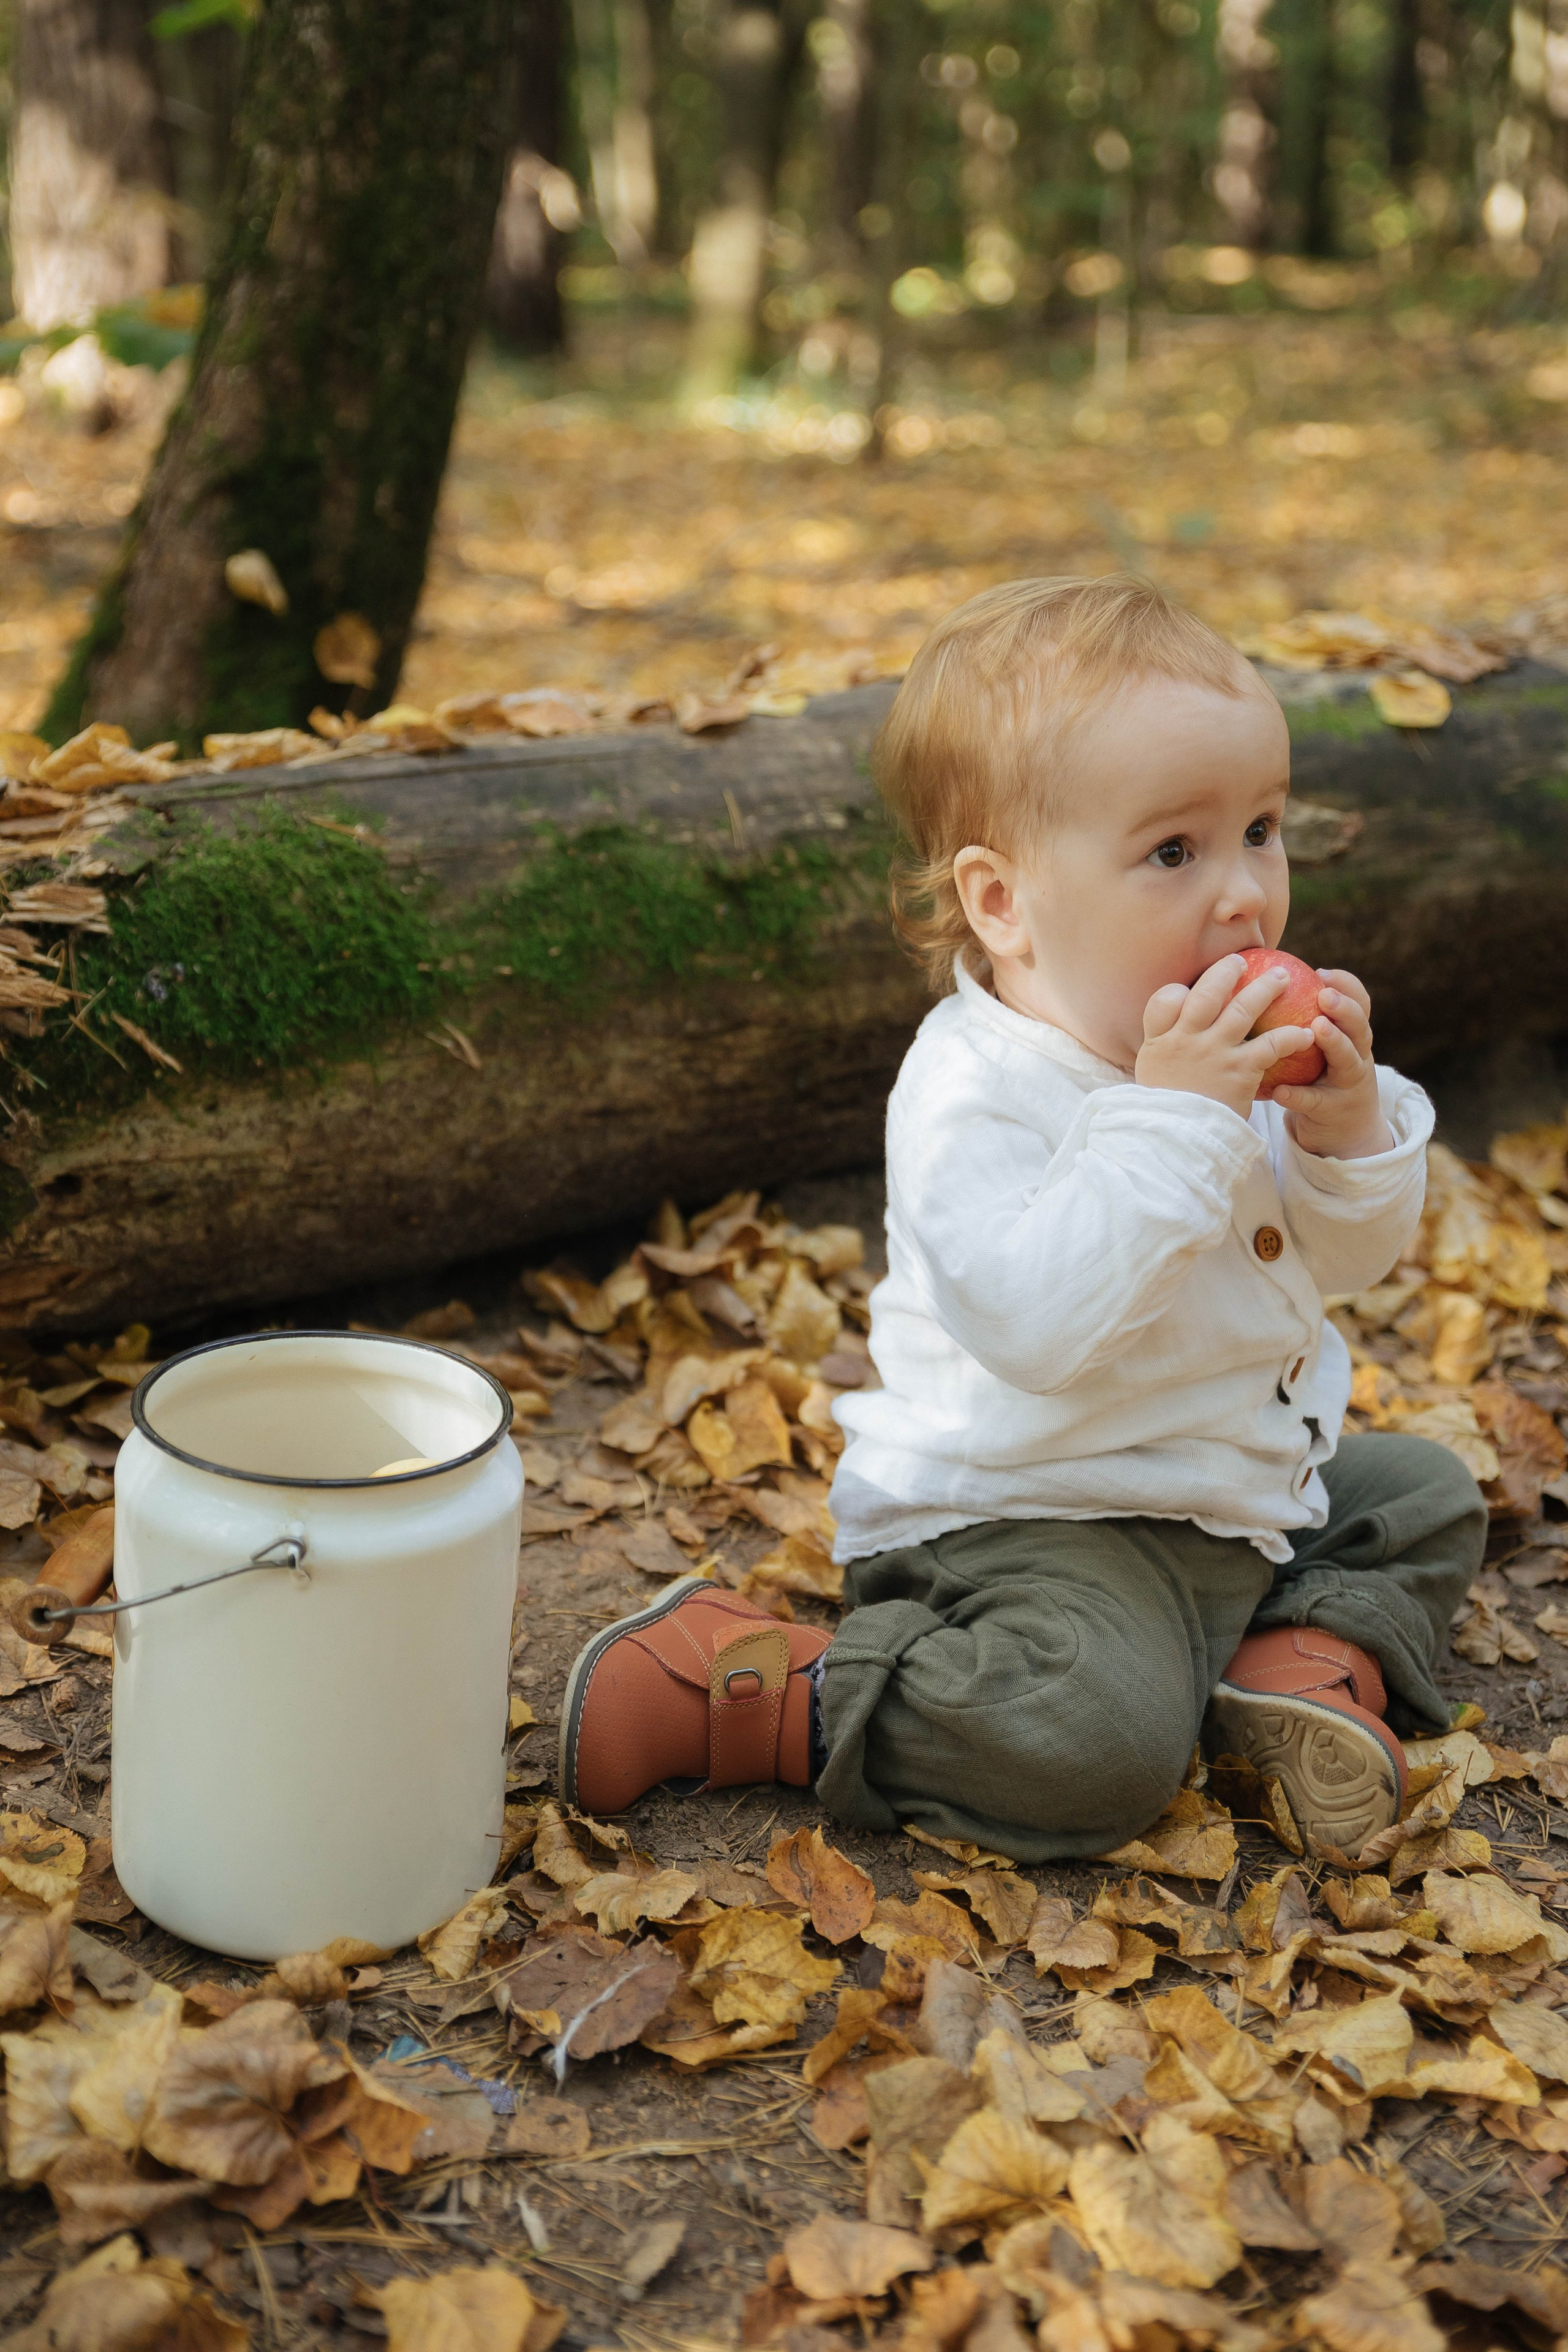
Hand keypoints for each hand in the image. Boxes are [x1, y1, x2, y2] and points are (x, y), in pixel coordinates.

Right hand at [1135, 956, 1315, 1119]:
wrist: (1178, 1144)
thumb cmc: (1169, 1114)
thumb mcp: (1154, 1079)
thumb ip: (1165, 1053)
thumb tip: (1175, 1038)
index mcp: (1160, 1041)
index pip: (1165, 999)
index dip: (1178, 990)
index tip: (1190, 989)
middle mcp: (1186, 1040)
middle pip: (1207, 993)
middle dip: (1226, 972)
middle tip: (1242, 961)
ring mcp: (1214, 1053)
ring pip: (1242, 1009)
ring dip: (1266, 989)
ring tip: (1283, 977)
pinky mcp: (1240, 1071)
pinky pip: (1271, 1045)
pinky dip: (1291, 1036)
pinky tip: (1306, 1034)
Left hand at [1271, 968, 1391, 1158]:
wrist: (1344, 1133)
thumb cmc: (1322, 1078)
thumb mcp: (1323, 1049)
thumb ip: (1307, 1021)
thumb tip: (1267, 985)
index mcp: (1355, 1037)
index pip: (1360, 1004)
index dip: (1346, 986)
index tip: (1321, 972)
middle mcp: (1359, 1057)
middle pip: (1360, 1027)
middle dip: (1345, 1009)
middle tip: (1323, 995)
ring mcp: (1351, 1085)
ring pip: (1348, 1060)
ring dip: (1334, 1042)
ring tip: (1316, 1028)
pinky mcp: (1334, 1111)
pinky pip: (1315, 1101)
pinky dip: (1298, 1095)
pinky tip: (1280, 1091)